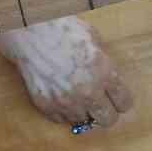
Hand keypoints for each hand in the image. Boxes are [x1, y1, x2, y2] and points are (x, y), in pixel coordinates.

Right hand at [0, 13, 131, 128]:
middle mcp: (88, 91)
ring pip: (84, 121)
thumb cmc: (60, 29)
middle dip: (105, 112)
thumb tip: (106, 75)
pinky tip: (59, 94)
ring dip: (82, 110)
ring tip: (74, 95)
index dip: (121, 100)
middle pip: (108, 119)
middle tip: (99, 104)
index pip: (124, 103)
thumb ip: (103, 60)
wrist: (28, 32)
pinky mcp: (47, 105)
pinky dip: (62, 110)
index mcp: (104, 72)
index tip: (116, 99)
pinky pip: (61, 119)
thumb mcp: (92, 37)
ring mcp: (66, 101)